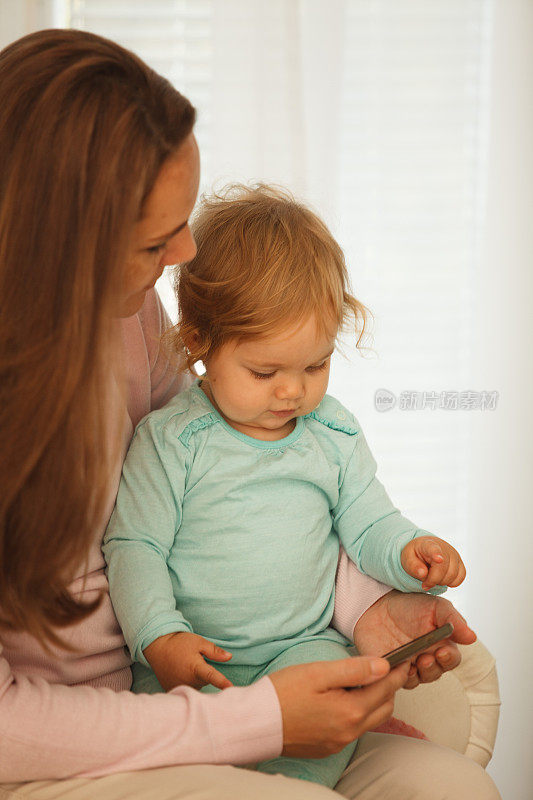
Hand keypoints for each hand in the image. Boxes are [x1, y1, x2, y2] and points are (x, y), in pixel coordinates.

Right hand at [143, 631, 232, 690]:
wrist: (158, 647)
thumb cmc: (180, 643)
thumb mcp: (199, 642)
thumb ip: (214, 651)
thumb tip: (229, 657)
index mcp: (196, 668)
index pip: (212, 677)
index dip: (222, 683)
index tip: (230, 689)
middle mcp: (188, 681)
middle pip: (205, 682)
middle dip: (203, 673)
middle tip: (194, 660)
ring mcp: (179, 687)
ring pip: (196, 686)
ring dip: (195, 679)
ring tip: (185, 666)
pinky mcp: (172, 689)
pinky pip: (185, 689)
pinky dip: (186, 683)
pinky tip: (180, 673)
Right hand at [269, 656, 409, 757]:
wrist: (256, 723)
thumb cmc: (283, 693)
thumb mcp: (318, 673)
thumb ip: (353, 669)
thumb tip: (383, 665)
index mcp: (351, 711)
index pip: (386, 689)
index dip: (397, 672)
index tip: (404, 660)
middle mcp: (349, 731)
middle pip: (384, 708)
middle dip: (390, 688)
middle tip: (387, 669)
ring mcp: (339, 742)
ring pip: (370, 720)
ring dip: (375, 701)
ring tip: (366, 681)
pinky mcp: (328, 747)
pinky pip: (354, 730)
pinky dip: (359, 713)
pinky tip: (345, 699)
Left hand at [353, 589, 475, 689]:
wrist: (376, 604)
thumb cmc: (408, 605)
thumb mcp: (433, 606)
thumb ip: (452, 619)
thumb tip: (472, 637)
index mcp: (440, 643)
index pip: (451, 659)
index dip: (449, 659)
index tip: (443, 652)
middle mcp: (426, 657)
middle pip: (436, 673)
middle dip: (433, 668)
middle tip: (425, 659)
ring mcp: (409, 665)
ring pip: (419, 680)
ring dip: (417, 674)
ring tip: (411, 662)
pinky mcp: (391, 669)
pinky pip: (398, 681)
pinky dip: (399, 677)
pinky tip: (398, 666)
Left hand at [401, 535, 465, 589]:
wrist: (424, 550)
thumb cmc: (415, 555)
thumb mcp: (407, 559)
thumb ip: (413, 566)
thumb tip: (423, 573)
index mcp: (427, 544)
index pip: (433, 549)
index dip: (436, 554)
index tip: (438, 559)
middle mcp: (444, 547)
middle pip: (443, 569)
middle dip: (433, 580)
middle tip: (424, 581)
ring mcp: (454, 554)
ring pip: (453, 575)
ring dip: (441, 582)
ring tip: (433, 577)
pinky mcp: (460, 562)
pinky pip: (461, 577)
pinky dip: (452, 582)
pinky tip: (443, 579)